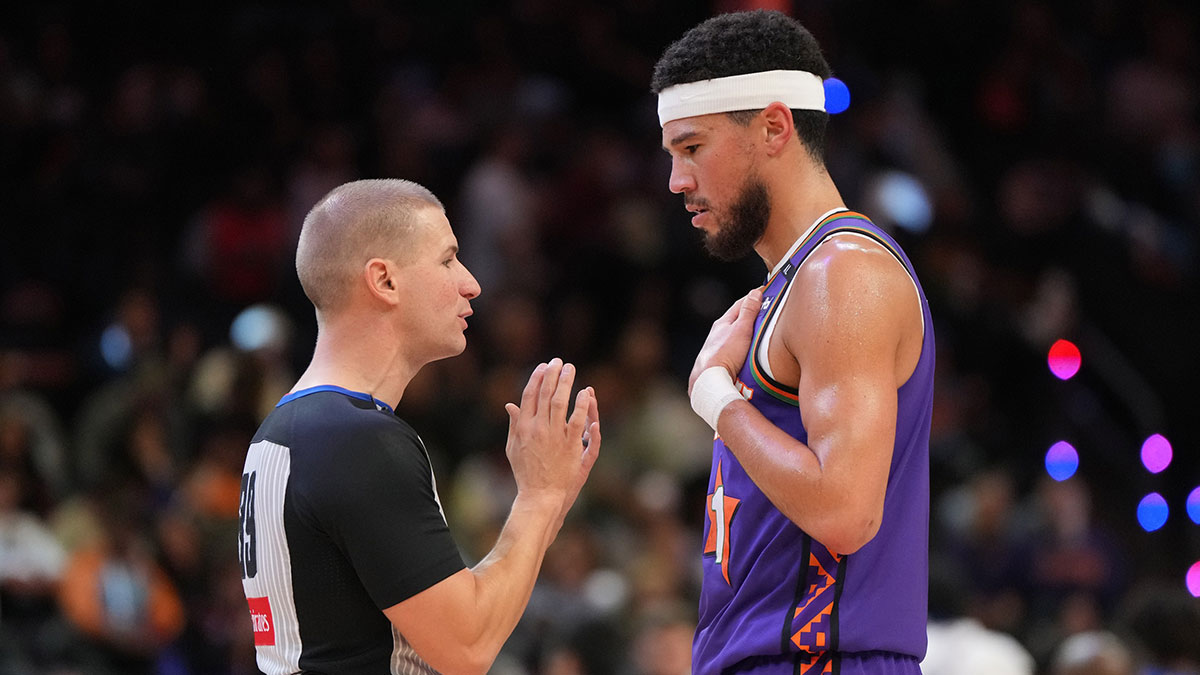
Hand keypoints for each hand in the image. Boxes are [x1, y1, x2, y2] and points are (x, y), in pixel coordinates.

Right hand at [504, 358, 600, 526]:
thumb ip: (513, 425)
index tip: (542, 366)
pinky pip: (577, 421)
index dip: (536, 379)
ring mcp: (554, 437)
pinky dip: (581, 406)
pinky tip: (585, 393)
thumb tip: (509, 405)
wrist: (539, 496)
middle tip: (558, 361)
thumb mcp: (512, 448)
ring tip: (570, 369)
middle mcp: (537, 429)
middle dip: (551, 375)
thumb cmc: (525, 474)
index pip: (528, 396)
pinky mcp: (570, 446)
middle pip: (544, 395)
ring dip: (565, 383)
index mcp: (523, 428)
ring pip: (560, 403)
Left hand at [688, 288, 762, 396]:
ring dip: (747, 337)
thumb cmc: (723, 355)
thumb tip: (755, 293)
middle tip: (767, 314)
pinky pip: (735, 353)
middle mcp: (717, 335)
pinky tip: (750, 357)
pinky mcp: (720, 364)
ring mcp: (718, 350)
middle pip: (737, 322)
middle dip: (751, 318)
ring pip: (735, 339)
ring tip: (762, 338)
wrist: (709, 381)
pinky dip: (744, 351)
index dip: (753, 298)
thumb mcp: (741, 329)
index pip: (739, 305)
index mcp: (722, 323)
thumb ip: (748, 312)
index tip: (765, 293)